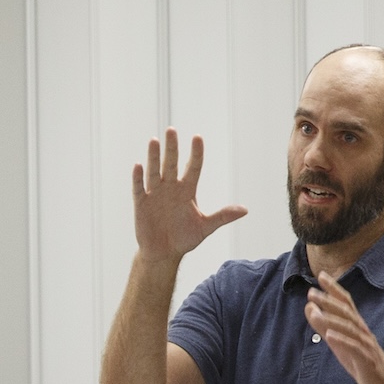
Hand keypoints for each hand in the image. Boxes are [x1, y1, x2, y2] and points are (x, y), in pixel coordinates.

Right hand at [132, 131, 246, 261]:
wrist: (165, 254)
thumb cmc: (184, 238)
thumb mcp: (205, 227)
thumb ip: (223, 216)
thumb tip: (245, 210)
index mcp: (187, 190)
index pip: (193, 167)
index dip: (195, 154)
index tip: (197, 138)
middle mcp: (171, 188)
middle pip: (171, 164)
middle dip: (172, 148)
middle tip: (171, 130)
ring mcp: (155, 194)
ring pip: (155, 171)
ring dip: (154, 157)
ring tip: (154, 140)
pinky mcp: (142, 204)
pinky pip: (139, 188)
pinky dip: (138, 178)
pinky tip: (138, 166)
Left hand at [304, 273, 383, 383]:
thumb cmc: (360, 360)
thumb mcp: (339, 342)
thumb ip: (325, 326)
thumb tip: (309, 308)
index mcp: (356, 326)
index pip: (346, 302)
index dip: (335, 289)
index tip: (321, 276)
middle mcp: (362, 331)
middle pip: (346, 312)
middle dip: (329, 301)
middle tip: (312, 292)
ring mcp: (366, 345)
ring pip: (349, 328)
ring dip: (332, 319)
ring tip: (316, 313)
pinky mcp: (367, 360)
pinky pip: (355, 349)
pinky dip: (342, 341)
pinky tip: (329, 336)